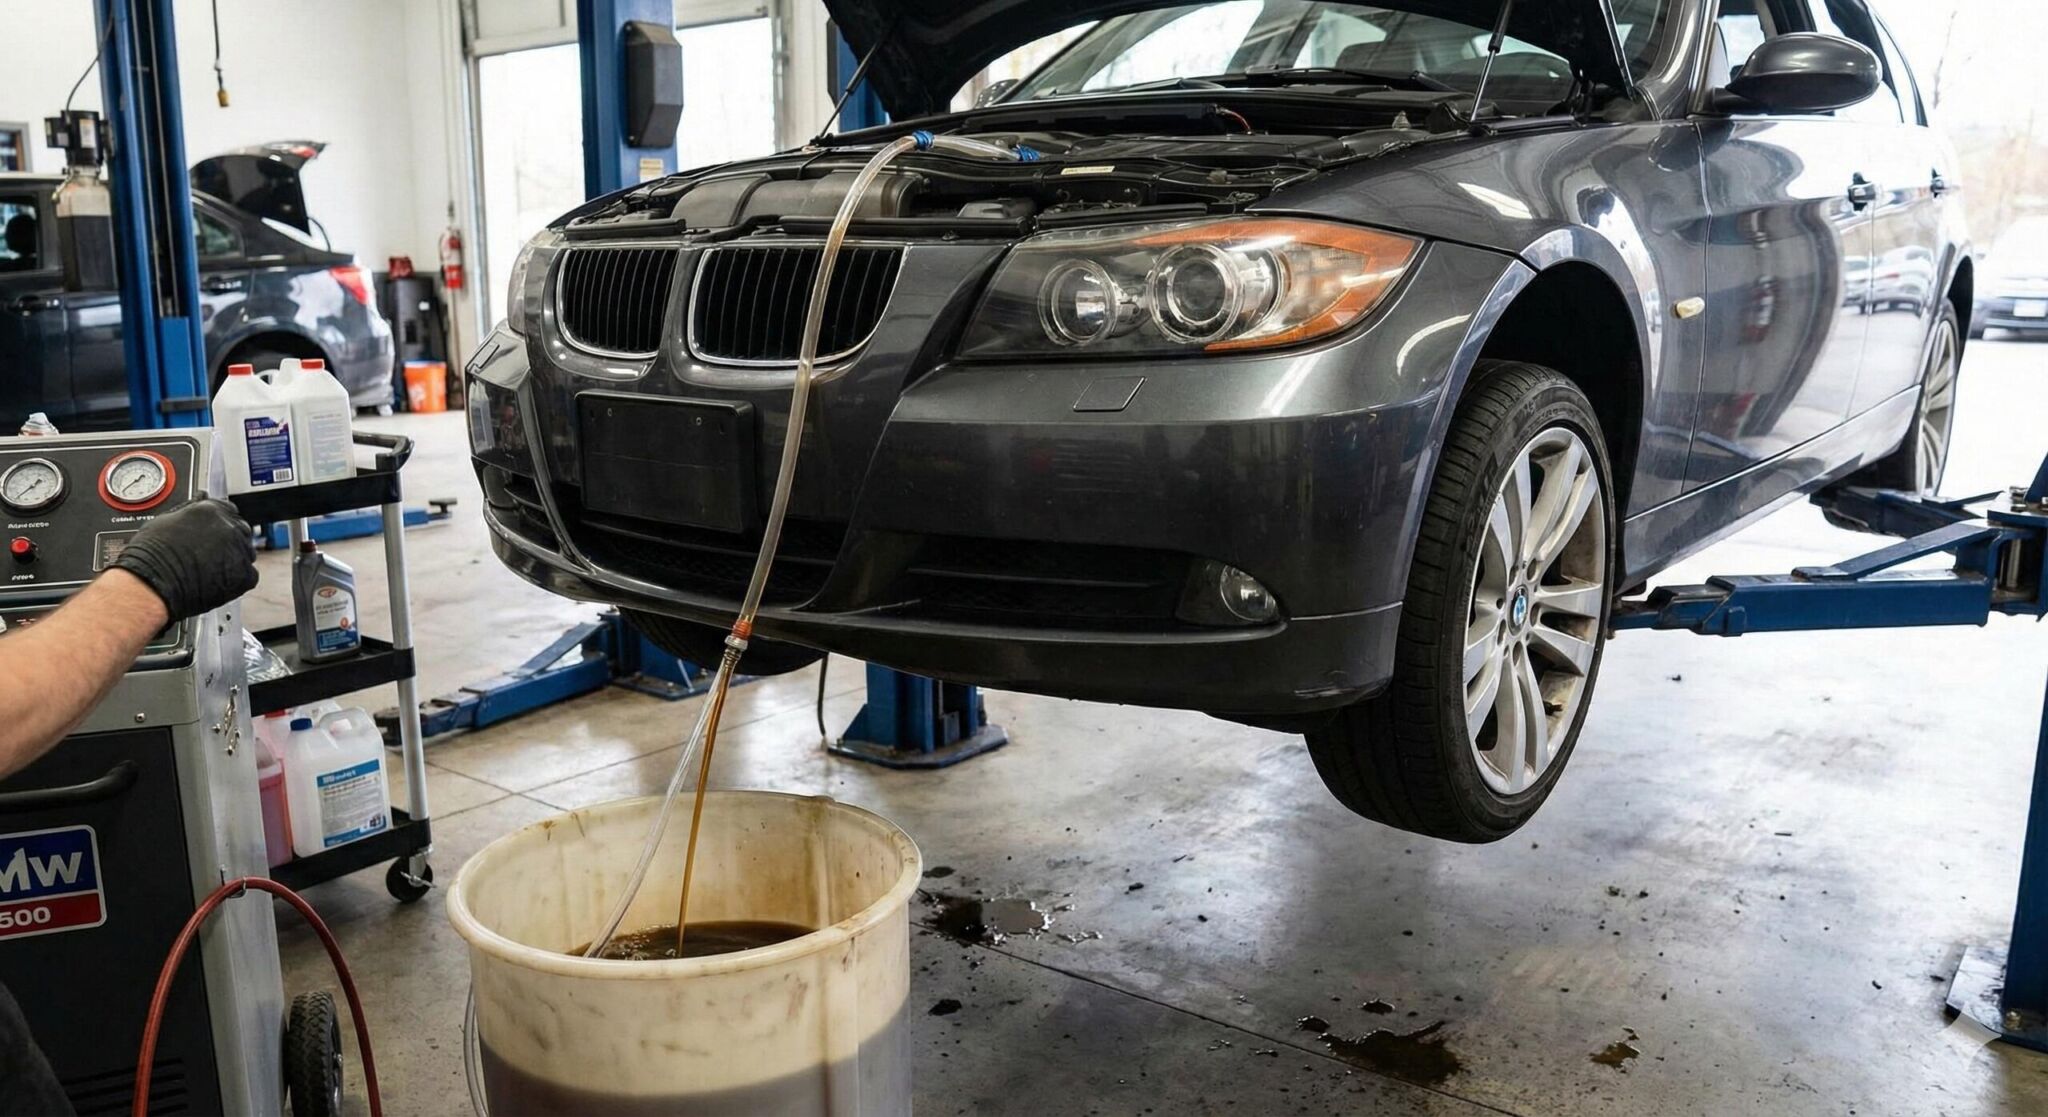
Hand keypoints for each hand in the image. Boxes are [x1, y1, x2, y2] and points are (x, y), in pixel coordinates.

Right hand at [110, 499, 258, 620]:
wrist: (152, 583)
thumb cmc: (151, 555)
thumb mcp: (165, 520)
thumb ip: (189, 509)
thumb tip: (199, 500)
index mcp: (212, 510)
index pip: (228, 510)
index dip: (219, 523)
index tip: (213, 532)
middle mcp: (230, 527)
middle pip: (238, 531)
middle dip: (227, 541)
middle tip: (208, 554)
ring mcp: (240, 551)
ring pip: (244, 552)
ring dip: (232, 559)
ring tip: (208, 569)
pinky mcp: (245, 575)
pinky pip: (248, 575)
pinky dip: (236, 579)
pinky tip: (217, 581)